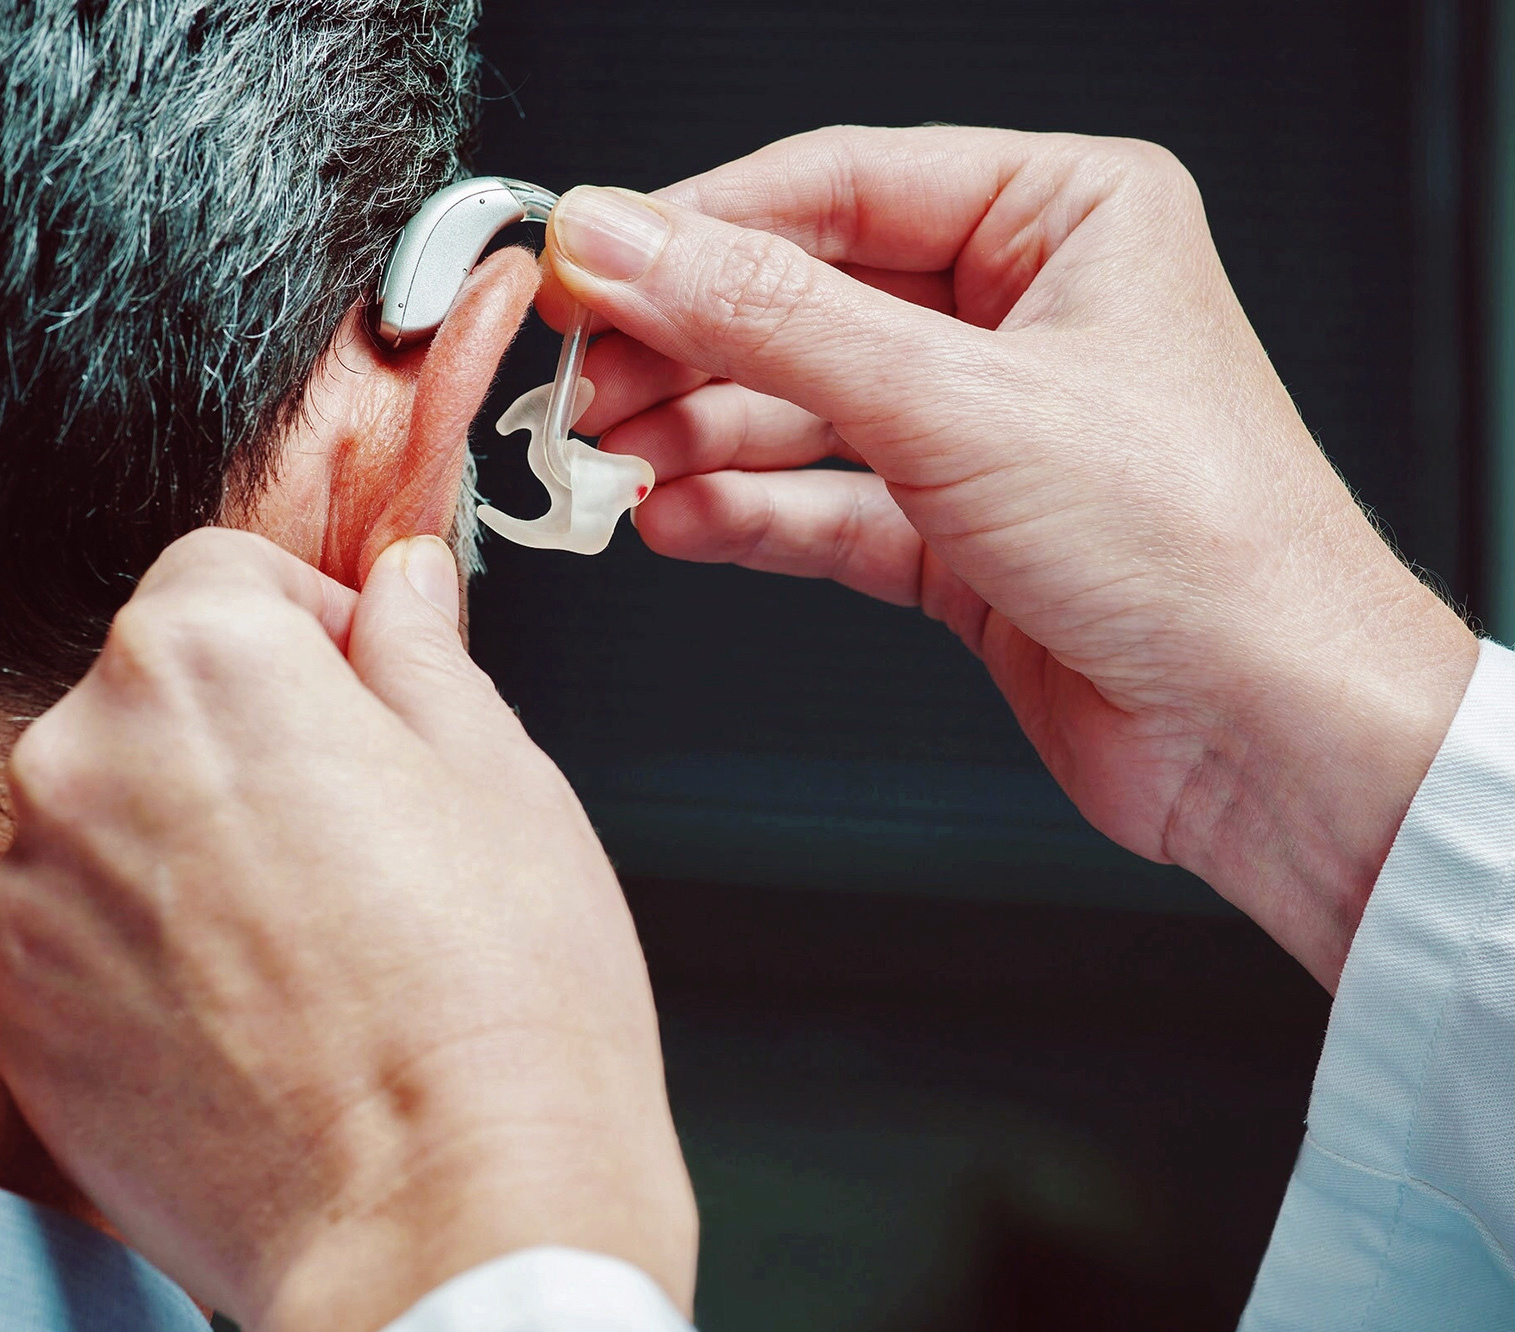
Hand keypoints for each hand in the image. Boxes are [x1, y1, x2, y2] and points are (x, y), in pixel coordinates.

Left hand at [0, 529, 695, 1331]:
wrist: (446, 1214)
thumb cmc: (498, 998)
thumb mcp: (498, 772)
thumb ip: (421, 651)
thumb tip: (402, 586)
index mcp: (202, 664)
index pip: (224, 574)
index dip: (315, 624)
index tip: (368, 690)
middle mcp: (82, 762)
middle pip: (159, 694)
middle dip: (251, 730)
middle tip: (363, 824)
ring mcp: (35, 900)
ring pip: (117, 814)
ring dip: (195, 839)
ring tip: (318, 934)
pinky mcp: (21, 1021)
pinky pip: (82, 933)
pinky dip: (150, 946)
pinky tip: (260, 1005)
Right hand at [542, 126, 1477, 989]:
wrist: (1271, 737)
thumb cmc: (1200, 546)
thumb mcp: (956, 401)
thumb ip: (769, 318)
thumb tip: (625, 241)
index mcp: (1062, 217)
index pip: (833, 186)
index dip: (693, 227)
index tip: (585, 264)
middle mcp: (1022, 315)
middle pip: (802, 300)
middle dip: (681, 346)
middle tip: (574, 380)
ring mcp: (985, 428)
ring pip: (800, 409)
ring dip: (695, 437)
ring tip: (603, 463)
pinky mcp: (959, 536)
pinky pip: (823, 504)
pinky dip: (745, 512)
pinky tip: (673, 518)